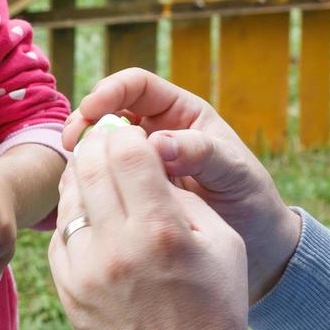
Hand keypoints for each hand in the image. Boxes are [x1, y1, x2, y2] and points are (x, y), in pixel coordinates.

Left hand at [48, 126, 249, 329]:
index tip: (132, 134)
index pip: (126, 150)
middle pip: (89, 166)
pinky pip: (61, 233)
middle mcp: (115, 246)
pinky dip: (74, 214)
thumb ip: (185, 195)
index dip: (126, 133)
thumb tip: (150, 160)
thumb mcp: (223, 243)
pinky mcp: (68, 290)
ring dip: (82, 176)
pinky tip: (92, 215)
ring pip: (68, 196)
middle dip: (98, 144)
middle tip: (108, 142)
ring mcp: (85, 269)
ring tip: (99, 174)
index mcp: (160, 229)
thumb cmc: (216, 308)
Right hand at [64, 68, 301, 301]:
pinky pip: (108, 178)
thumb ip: (200, 154)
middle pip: (110, 110)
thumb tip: (158, 144)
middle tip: (72, 141)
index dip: (111, 90)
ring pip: (104, 145)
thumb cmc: (251, 199)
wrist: (256, 243)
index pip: (137, 86)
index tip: (92, 109)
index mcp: (182, 114)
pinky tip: (82, 193)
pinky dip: (92, 180)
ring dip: (85, 151)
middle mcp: (159, 131)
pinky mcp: (136, 192)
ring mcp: (144, 163)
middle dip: (87, 119)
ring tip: (74, 167)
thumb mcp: (233, 172)